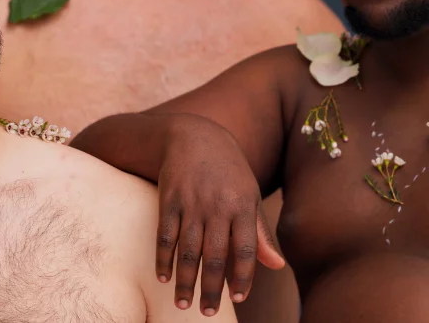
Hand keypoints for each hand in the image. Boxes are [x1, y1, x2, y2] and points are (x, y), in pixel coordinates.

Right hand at [155, 115, 285, 316]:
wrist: (192, 136)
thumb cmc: (228, 169)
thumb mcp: (250, 194)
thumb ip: (260, 232)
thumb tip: (277, 266)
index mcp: (243, 206)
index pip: (245, 250)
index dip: (242, 277)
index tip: (237, 299)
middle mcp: (217, 207)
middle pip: (214, 256)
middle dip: (211, 288)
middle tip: (207, 313)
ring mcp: (191, 204)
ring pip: (188, 250)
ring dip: (185, 280)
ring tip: (182, 304)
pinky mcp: (168, 200)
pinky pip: (165, 235)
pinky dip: (163, 258)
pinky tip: (163, 277)